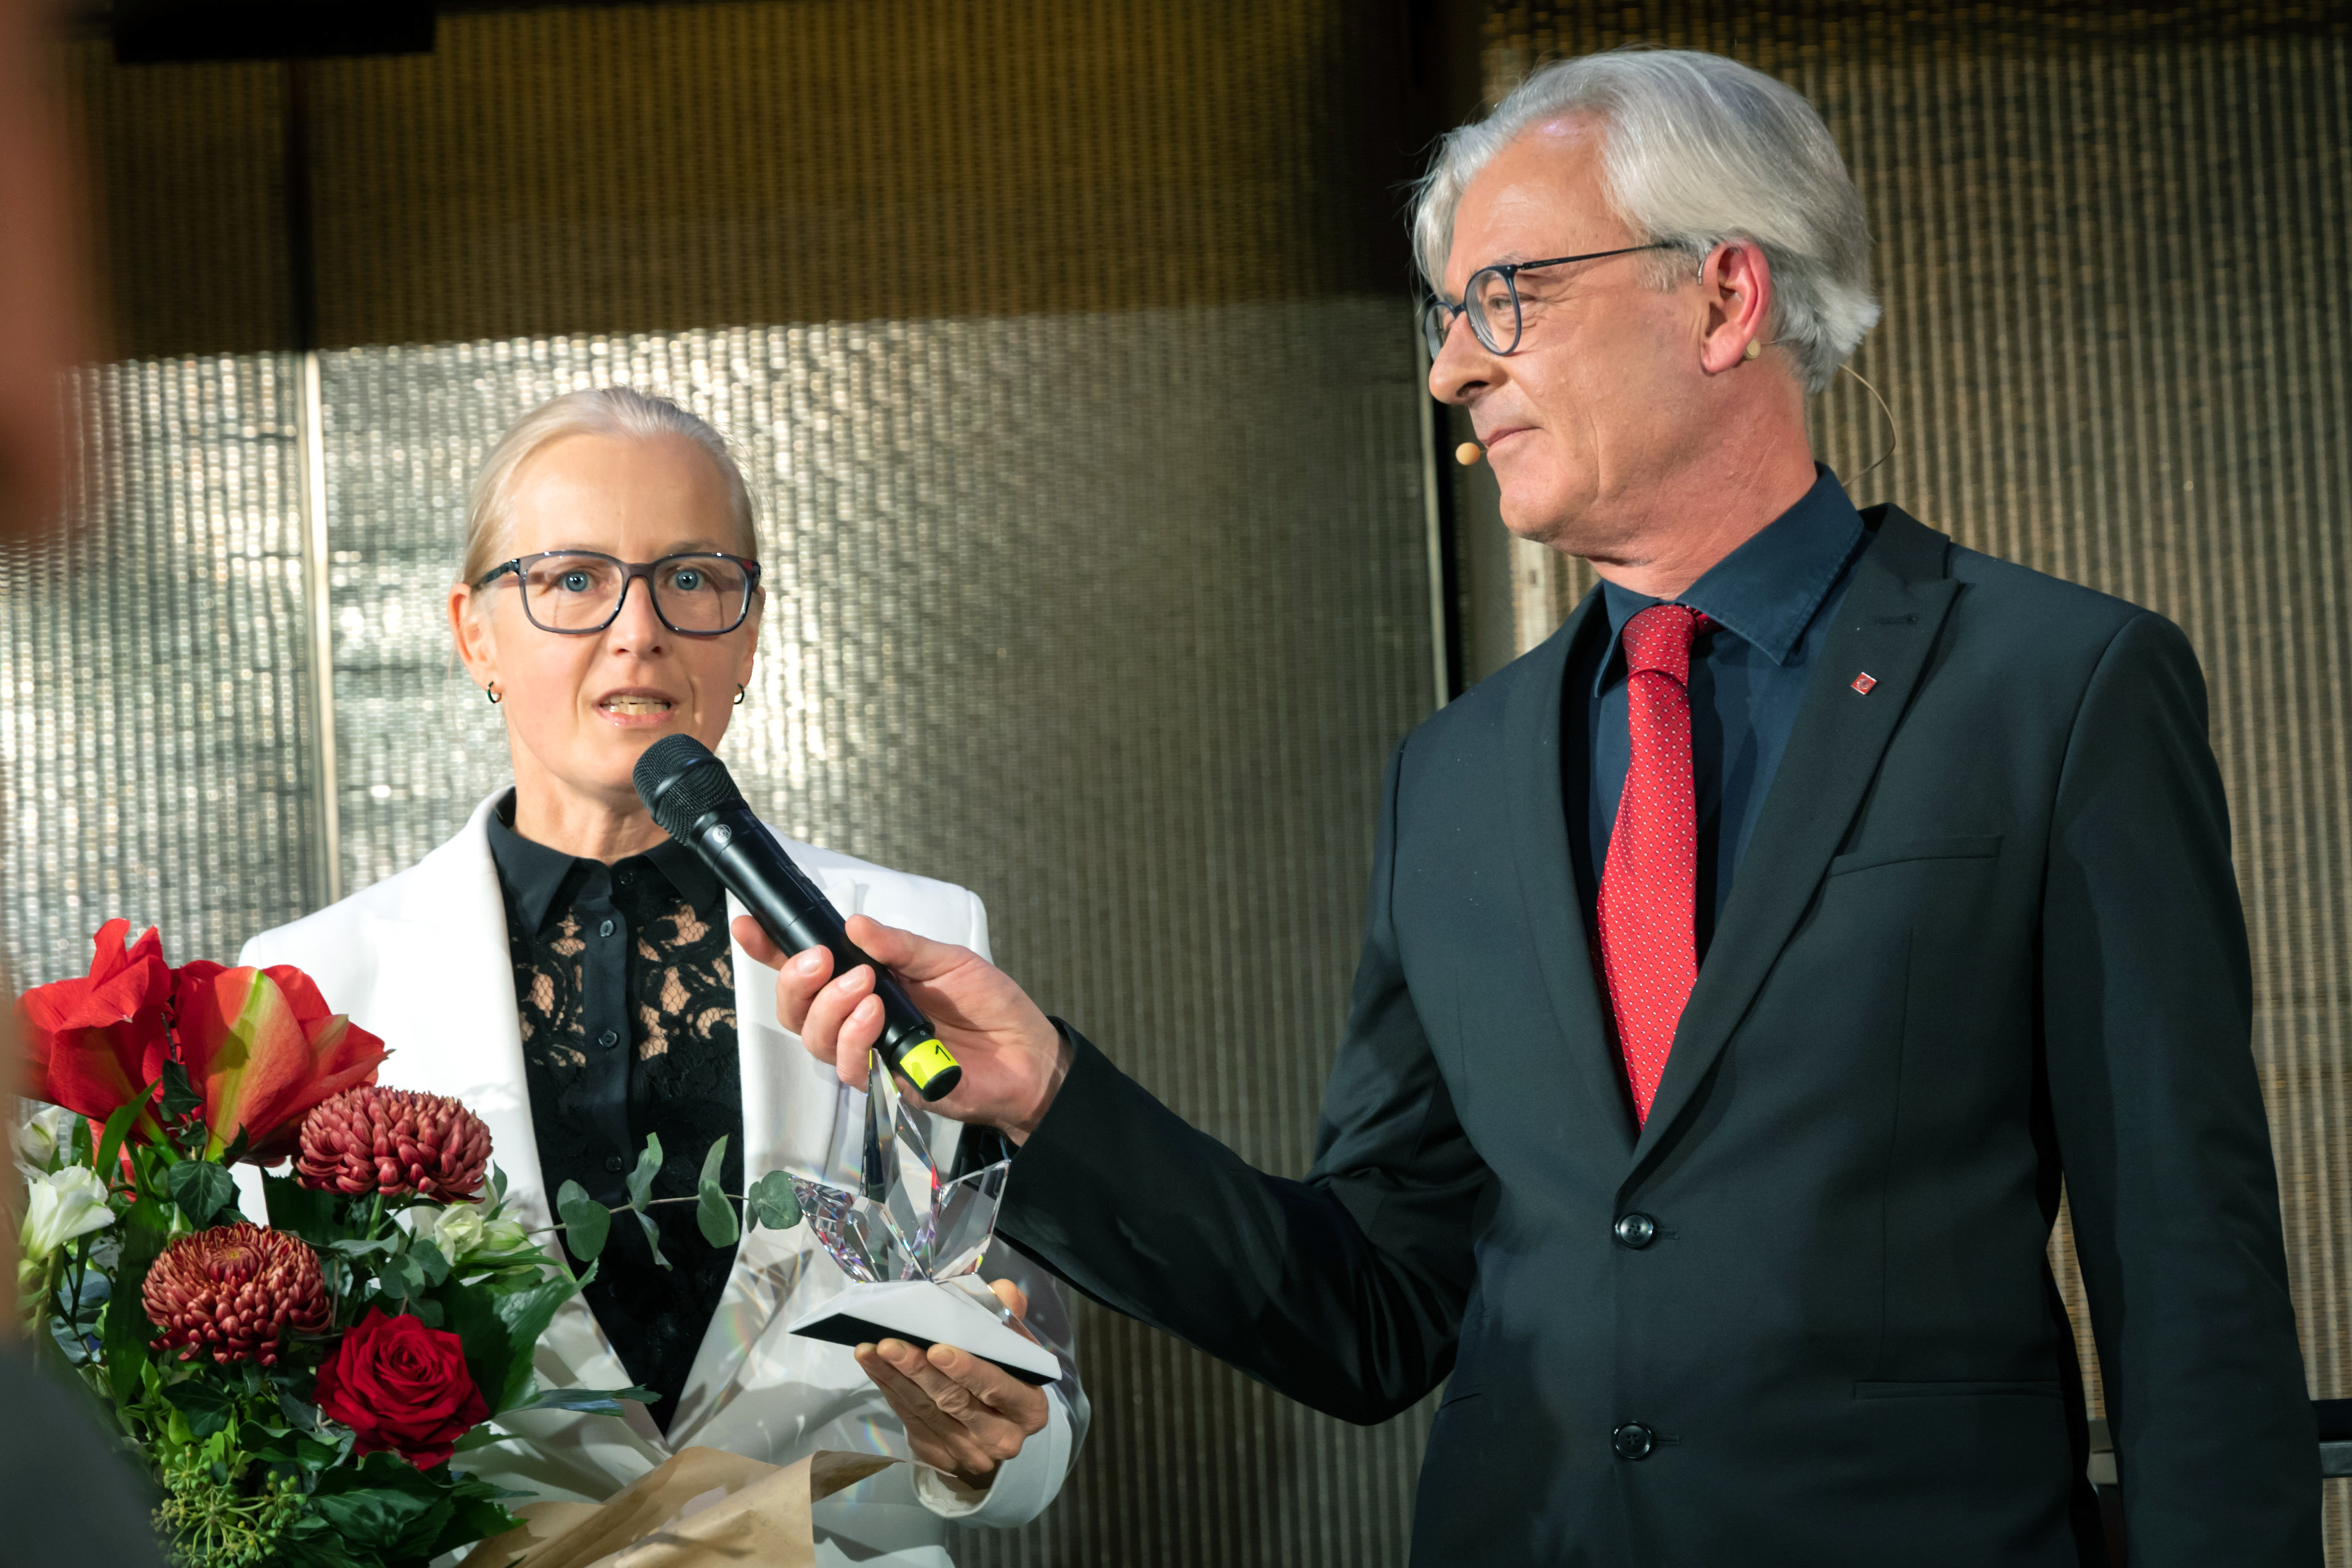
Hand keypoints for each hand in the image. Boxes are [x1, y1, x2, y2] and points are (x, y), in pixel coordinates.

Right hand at [732, 914, 1070, 1141]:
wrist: (1028, 1054)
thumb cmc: (989, 1006)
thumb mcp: (947, 959)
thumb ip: (899, 945)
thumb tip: (855, 924)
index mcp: (868, 981)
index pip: (808, 968)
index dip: (772, 949)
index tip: (750, 926)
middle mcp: (859, 1019)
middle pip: (797, 1008)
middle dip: (796, 980)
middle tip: (822, 958)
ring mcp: (869, 1052)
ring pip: (815, 1038)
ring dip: (831, 1008)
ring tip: (865, 987)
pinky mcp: (886, 1082)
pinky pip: (850, 1066)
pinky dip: (856, 1038)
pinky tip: (877, 1017)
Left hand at [854, 1279, 1050, 1490]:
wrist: (995, 1426)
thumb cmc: (1006, 1375)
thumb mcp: (1015, 1347)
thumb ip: (1008, 1317)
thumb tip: (1002, 1290)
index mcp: (1028, 1409)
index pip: (998, 1388)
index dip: (968, 1371)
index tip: (937, 1350)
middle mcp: (1003, 1438)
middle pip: (955, 1402)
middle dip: (920, 1371)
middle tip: (891, 1345)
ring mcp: (969, 1453)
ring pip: (926, 1412)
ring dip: (895, 1378)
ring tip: (872, 1350)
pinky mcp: (939, 1456)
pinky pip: (910, 1420)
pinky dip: (890, 1390)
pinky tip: (874, 1366)